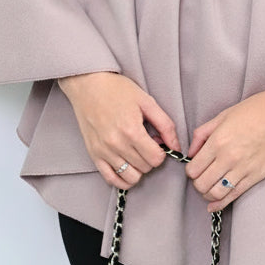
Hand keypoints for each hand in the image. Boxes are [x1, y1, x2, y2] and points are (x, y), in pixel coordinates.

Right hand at [57, 72, 180, 188]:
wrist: (88, 84)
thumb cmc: (117, 90)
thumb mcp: (147, 102)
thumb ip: (165, 125)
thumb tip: (177, 147)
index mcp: (131, 130)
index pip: (156, 159)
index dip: (162, 152)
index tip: (157, 143)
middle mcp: (116, 144)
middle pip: (145, 168)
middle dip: (151, 158)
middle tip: (146, 144)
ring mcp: (103, 151)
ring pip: (130, 177)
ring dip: (139, 168)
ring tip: (136, 154)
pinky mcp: (93, 154)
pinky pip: (111, 179)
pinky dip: (122, 179)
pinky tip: (127, 168)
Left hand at [185, 66, 264, 211]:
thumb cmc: (255, 110)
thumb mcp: (222, 116)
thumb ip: (202, 134)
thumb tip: (191, 152)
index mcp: (217, 142)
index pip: (193, 169)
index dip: (190, 170)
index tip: (194, 167)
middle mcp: (228, 158)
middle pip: (201, 184)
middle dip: (197, 183)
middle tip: (201, 177)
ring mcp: (243, 169)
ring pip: (215, 194)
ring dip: (208, 194)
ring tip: (209, 187)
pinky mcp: (256, 176)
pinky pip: (234, 196)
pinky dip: (220, 204)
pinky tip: (214, 205)